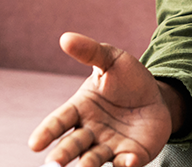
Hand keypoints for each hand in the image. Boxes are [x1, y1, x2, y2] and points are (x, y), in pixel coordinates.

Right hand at [29, 33, 172, 166]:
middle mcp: (90, 132)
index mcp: (79, 109)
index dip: (47, 132)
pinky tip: (127, 162)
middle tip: (54, 165)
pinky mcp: (131, 155)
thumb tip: (65, 38)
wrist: (157, 96)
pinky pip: (125, 163)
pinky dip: (124, 165)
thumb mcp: (110, 59)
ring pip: (95, 159)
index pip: (58, 121)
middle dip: (63, 155)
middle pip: (73, 145)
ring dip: (89, 165)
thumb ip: (90, 52)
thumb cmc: (127, 78)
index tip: (34, 144)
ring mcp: (110, 146)